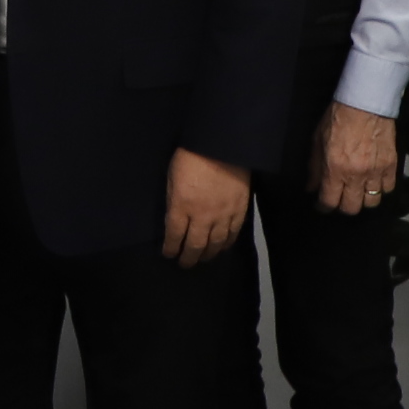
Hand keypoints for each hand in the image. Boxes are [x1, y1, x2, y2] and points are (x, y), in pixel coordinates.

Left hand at [162, 148, 252, 268]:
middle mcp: (202, 216)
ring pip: (216, 244)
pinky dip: (227, 244)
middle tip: (185, 264)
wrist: (223, 144)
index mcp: (181, 206)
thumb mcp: (172, 177)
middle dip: (188, 258)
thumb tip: (174, 217)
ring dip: (208, 254)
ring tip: (203, 258)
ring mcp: (223, 215)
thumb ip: (173, 200)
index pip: (174, 236)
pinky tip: (222, 248)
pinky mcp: (240, 210)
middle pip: (195, 245)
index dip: (170, 248)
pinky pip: (233, 234)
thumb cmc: (191, 156)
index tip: (168, 254)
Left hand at [310, 106, 400, 216]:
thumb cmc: (337, 119)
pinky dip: (381, 189)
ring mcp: (376, 172)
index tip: (322, 205)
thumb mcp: (317, 141)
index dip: (323, 207)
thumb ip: (314, 168)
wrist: (365, 103)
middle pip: (352, 208)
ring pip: (372, 202)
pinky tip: (375, 182)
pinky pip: (388, 189)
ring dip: (363, 199)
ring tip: (359, 192)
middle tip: (340, 199)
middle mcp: (356, 176)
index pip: (329, 201)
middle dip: (343, 207)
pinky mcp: (391, 166)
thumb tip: (311, 188)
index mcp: (334, 169)